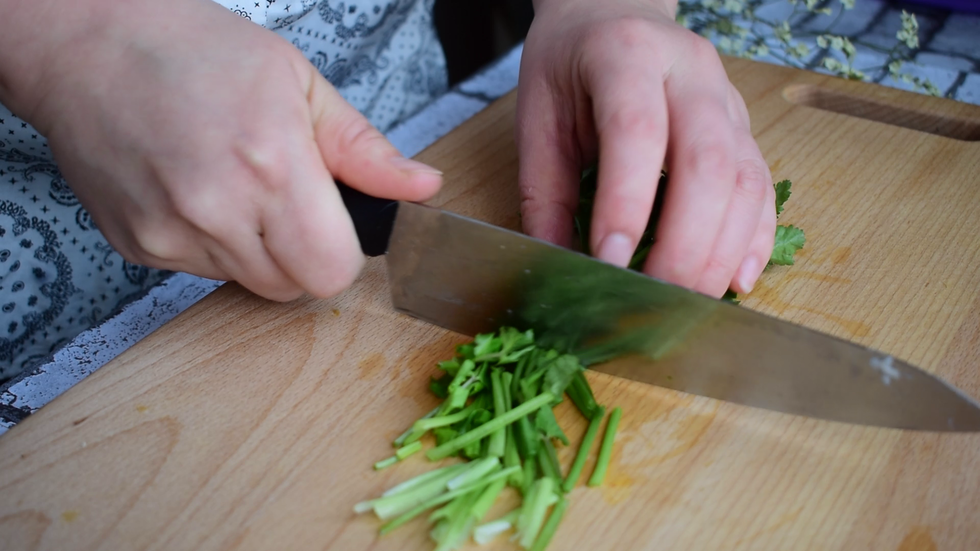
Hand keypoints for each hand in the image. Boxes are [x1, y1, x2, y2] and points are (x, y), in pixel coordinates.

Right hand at [2, 0, 441, 301]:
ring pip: (248, 284)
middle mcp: (218, 210)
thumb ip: (364, 149)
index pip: (333, 271)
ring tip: (234, 186)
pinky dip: (210, 245)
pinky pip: (201, 273)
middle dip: (302, 254)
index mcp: (273, 165)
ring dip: (257, 251)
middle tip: (283, 199)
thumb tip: (422, 188)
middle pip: (294, 288)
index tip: (332, 223)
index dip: (341, 252)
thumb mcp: (299, 84)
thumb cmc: (195, 52)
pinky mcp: (138, 246)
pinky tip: (194, 191)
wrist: (89, 46)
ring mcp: (171, 234)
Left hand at [515, 0, 775, 297]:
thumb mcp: (539, 117)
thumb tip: (556, 267)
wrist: (613, 16)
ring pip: (746, 179)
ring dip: (724, 251)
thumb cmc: (570, 66)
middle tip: (657, 299)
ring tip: (691, 301)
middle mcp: (690, 72)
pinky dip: (755, 240)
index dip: (627, 204)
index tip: (608, 263)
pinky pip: (764, 187)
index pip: (637, 132)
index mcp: (626, 56)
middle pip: (709, 162)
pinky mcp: (745, 128)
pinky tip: (735, 280)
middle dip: (686, 243)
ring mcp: (727, 100)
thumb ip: (545, 193)